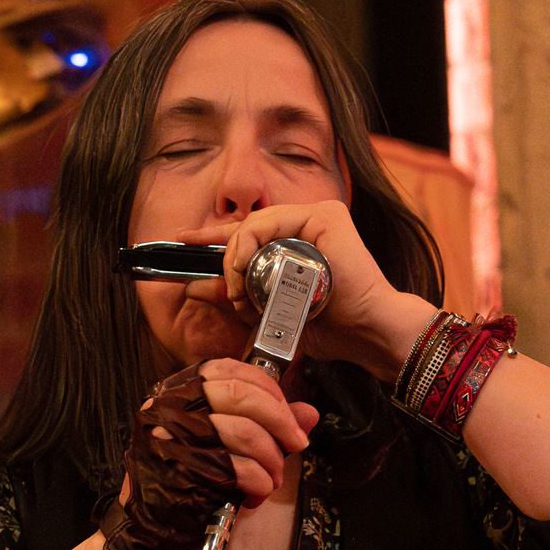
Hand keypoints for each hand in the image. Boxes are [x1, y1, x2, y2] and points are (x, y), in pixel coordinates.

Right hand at [101, 360, 318, 549]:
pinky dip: (259, 482)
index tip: (287, 411)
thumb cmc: (189, 487)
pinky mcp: (180, 471)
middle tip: (298, 443)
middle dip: (280, 420)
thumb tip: (309, 412)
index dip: (264, 386)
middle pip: (239, 393)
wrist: (150, 536)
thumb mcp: (225, 447)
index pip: (224, 369)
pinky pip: (240, 468)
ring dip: (272, 459)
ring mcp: (171, 438)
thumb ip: (264, 424)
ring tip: (273, 479)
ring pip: (245, 431)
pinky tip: (256, 494)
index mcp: (175, 394)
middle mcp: (168, 409)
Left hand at [179, 201, 432, 376]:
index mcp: (296, 242)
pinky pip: (268, 222)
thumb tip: (192, 287)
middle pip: (246, 230)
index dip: (211, 237)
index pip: (246, 235)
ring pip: (253, 225)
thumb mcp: (267, 315)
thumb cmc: (328, 329)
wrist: (366, 334)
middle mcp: (306, 224)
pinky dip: (249, 244)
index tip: (182, 243)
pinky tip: (246, 269)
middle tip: (230, 295)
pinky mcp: (325, 215)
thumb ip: (232, 298)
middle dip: (225, 261)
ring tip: (239, 289)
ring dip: (235, 258)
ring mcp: (316, 216)